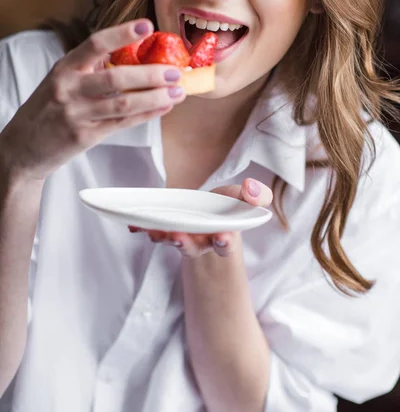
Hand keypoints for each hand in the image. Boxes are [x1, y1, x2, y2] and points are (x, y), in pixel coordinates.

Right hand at [0, 20, 186, 181]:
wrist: (24, 146)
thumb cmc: (48, 107)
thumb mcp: (61, 79)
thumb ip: (90, 67)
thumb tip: (134, 53)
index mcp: (65, 68)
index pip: (95, 44)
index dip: (122, 33)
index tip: (147, 25)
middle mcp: (68, 88)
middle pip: (115, 78)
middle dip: (150, 74)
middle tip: (175, 71)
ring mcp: (76, 114)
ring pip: (123, 104)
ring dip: (155, 97)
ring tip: (178, 91)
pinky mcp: (84, 136)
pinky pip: (122, 123)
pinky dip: (146, 115)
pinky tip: (164, 107)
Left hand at [128, 178, 272, 257]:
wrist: (210, 212)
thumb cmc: (229, 207)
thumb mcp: (244, 199)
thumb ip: (254, 195)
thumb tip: (252, 189)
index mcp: (224, 236)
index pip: (226, 244)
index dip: (225, 242)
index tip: (222, 238)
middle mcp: (201, 242)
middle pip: (193, 247)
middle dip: (186, 243)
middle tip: (179, 238)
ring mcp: (182, 237)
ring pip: (171, 241)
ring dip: (162, 237)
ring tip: (153, 231)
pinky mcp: (166, 230)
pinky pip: (153, 231)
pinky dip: (143, 228)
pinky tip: (133, 225)